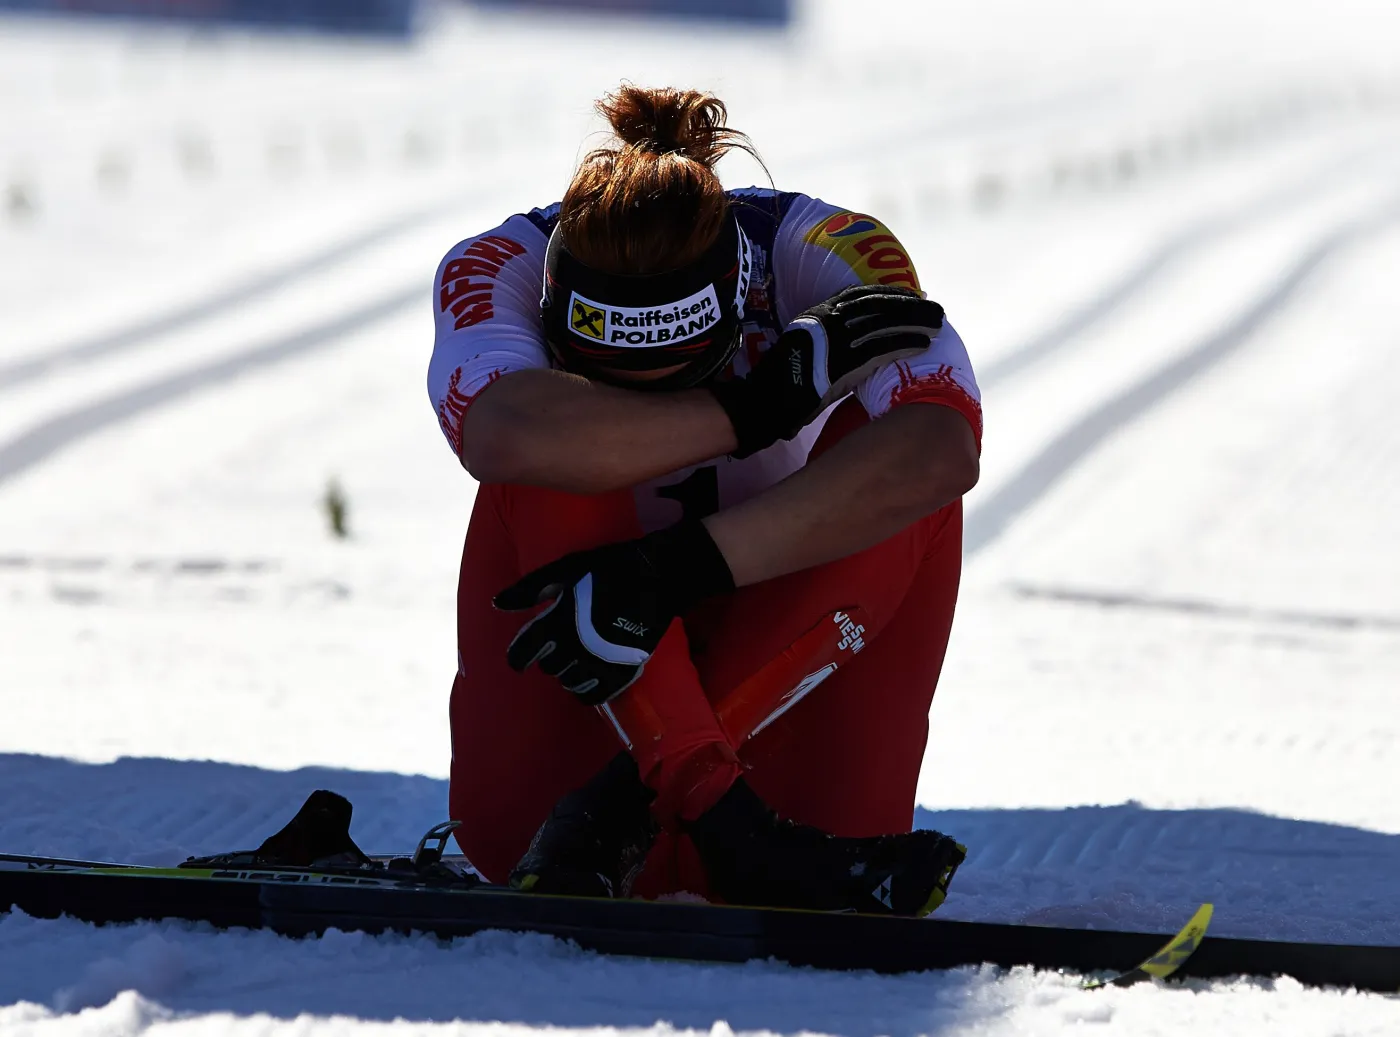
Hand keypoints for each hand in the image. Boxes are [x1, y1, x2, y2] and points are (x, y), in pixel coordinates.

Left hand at [494, 520, 733, 704]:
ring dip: (568, 674)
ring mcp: (599, 662)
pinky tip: (589, 680)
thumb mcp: (567, 568)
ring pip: (569, 684)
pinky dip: (586, 692)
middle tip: (558, 647)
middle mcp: (575, 646)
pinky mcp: (622, 671)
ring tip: (576, 661)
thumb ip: (532, 588)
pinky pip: (594, 697)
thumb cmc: (611, 567)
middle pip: (548, 668)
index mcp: (558, 621)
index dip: (517, 658)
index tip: (519, 660)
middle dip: (549, 658)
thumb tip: (498, 603)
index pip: (524, 652)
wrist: (660, 577)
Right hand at [710, 284, 942, 457]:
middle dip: (910, 306)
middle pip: (876, 306)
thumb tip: (857, 342)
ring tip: (938, 324)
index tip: (912, 295)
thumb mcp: (804, 350)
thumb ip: (828, 341)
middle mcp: (824, 322)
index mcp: (815, 316)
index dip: (889, 294)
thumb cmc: (782, 385)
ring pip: (882, 325)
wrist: (762, 404)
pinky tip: (922, 344)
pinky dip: (902, 344)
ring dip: (914, 322)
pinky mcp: (839, 364)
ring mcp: (831, 342)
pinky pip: (878, 350)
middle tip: (936, 309)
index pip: (859, 296)